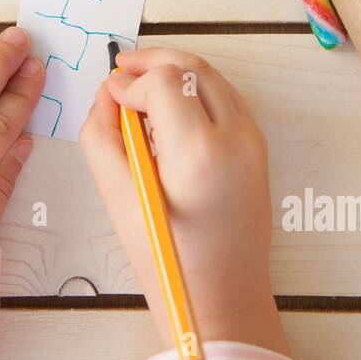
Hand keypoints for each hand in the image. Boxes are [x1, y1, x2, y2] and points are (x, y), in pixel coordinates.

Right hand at [79, 47, 287, 354]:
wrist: (224, 297)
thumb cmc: (170, 260)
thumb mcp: (118, 198)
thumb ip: (102, 136)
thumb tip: (106, 94)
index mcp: (200, 154)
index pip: (165, 82)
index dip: (132, 82)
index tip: (111, 98)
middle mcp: (236, 139)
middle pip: (193, 67)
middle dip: (152, 62)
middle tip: (120, 70)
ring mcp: (254, 141)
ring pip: (211, 76)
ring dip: (174, 72)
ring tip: (139, 88)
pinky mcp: (258, 147)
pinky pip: (224, 96)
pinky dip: (194, 89)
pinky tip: (167, 108)